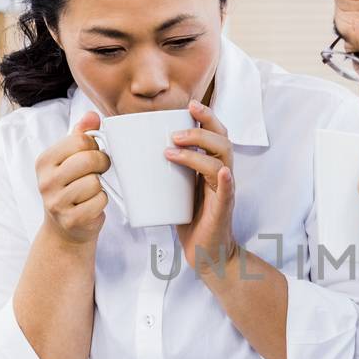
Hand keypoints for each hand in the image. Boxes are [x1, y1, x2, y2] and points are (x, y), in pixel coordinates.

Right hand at [36, 110, 111, 245]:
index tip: (94, 154)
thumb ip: (80, 135)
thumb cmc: (70, 187)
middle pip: (88, 160)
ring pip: (95, 183)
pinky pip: (99, 201)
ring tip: (91, 190)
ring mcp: (56, 202)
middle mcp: (46, 181)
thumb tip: (92, 115)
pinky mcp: (71, 220)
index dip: (95, 146)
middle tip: (100, 170)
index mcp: (44, 161)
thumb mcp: (70, 159)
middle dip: (102, 163)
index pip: (80, 141)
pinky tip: (91, 204)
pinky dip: (101, 202)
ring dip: (100, 186)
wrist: (64, 228)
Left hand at [166, 100, 236, 271]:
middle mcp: (222, 175)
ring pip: (222, 162)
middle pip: (222, 141)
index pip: (216, 134)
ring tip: (174, 149)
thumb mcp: (176, 189)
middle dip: (200, 130)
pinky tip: (224, 174)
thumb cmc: (189, 220)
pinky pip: (228, 192)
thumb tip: (130, 154)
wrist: (205, 253)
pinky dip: (226, 181)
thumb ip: (164, 171)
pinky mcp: (223, 210)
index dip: (207, 117)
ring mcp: (224, 192)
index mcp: (212, 167)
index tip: (190, 105)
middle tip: (175, 132)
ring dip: (199, 152)